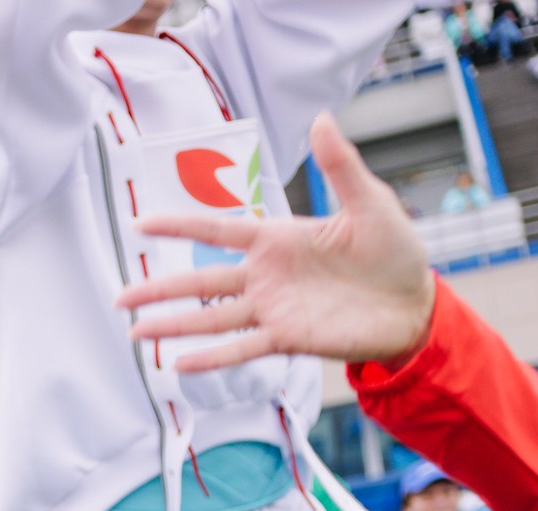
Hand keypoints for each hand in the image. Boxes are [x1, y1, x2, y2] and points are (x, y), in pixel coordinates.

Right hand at [114, 113, 434, 372]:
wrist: (415, 304)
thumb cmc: (395, 251)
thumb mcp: (370, 202)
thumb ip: (339, 167)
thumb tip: (322, 120)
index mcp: (278, 239)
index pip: (217, 231)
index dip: (179, 227)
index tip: (141, 225)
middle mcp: (265, 276)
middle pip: (200, 282)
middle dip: (158, 290)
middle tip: (121, 297)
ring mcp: (272, 309)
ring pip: (211, 319)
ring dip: (173, 326)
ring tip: (137, 333)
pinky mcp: (288, 338)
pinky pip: (242, 349)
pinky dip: (212, 358)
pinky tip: (179, 363)